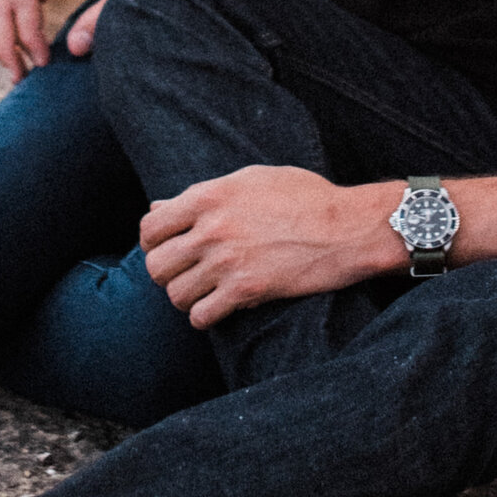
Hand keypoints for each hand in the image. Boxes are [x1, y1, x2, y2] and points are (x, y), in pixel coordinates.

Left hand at [138, 167, 397, 325]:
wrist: (346, 227)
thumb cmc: (303, 196)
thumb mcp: (250, 179)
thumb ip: (202, 194)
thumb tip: (158, 208)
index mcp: (209, 196)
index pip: (150, 228)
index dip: (152, 243)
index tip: (167, 249)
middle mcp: (212, 229)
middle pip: (156, 265)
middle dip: (167, 273)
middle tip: (186, 273)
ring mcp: (228, 261)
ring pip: (176, 294)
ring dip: (186, 297)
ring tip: (204, 291)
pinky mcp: (247, 290)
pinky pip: (201, 316)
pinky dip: (205, 316)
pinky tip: (219, 307)